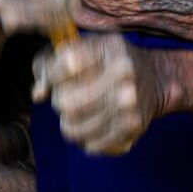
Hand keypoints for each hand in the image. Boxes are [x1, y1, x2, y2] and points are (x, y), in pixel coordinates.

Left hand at [32, 33, 161, 155]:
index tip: (53, 77)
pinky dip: (86, 138)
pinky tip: (93, 124)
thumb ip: (50, 63)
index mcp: (108, 46)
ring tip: (78, 113)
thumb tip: (37, 94)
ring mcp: (129, 102)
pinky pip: (91, 145)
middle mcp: (122, 73)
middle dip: (59, 101)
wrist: (155, 78)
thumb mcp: (83, 47)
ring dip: (69, 123)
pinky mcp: (133, 127)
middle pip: (65, 101)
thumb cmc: (108, 60)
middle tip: (66, 97)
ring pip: (74, 128)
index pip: (65, 64)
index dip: (51, 74)